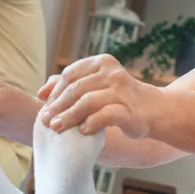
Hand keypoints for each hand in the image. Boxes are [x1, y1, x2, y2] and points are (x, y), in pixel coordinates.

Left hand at [38, 54, 162, 137]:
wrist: (153, 109)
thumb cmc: (119, 98)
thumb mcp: (95, 86)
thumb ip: (69, 85)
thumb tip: (41, 93)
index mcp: (101, 62)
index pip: (70, 74)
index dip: (55, 92)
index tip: (44, 108)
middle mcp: (112, 72)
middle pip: (76, 88)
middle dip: (58, 106)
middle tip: (45, 120)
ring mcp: (122, 89)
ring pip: (87, 101)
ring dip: (68, 116)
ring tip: (57, 127)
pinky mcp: (130, 109)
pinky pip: (105, 115)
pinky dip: (90, 123)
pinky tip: (82, 131)